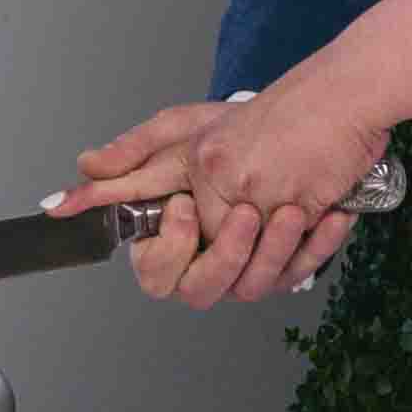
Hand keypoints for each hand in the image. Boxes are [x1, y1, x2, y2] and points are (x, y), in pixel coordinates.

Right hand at [50, 100, 359, 305]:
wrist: (317, 120)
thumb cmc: (244, 127)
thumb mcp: (180, 132)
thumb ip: (131, 156)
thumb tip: (83, 167)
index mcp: (173, 231)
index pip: (152, 267)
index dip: (166, 247)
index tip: (183, 206)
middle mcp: (207, 255)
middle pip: (199, 290)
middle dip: (224, 255)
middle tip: (244, 215)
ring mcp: (249, 264)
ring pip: (252, 287)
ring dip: (273, 249)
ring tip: (288, 210)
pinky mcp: (292, 261)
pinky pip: (301, 271)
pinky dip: (315, 245)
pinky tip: (328, 216)